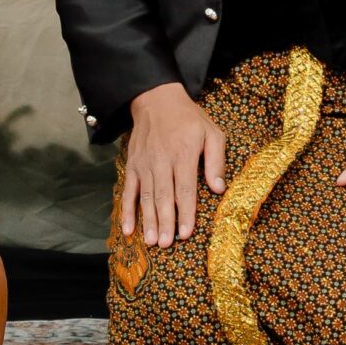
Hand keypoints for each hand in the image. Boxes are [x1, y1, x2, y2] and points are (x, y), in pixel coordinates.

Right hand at [121, 81, 226, 247]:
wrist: (157, 100)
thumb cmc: (189, 119)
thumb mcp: (211, 133)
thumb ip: (217, 160)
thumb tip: (219, 189)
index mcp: (184, 153)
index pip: (185, 189)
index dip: (186, 212)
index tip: (186, 233)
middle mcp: (162, 160)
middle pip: (164, 196)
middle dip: (165, 222)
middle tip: (166, 244)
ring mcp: (145, 164)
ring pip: (146, 196)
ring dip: (148, 220)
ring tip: (151, 241)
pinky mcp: (132, 165)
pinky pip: (128, 191)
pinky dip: (126, 211)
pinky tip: (128, 229)